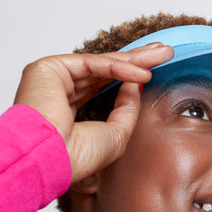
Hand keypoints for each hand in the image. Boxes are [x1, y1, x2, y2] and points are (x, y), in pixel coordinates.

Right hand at [13, 43, 173, 182]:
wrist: (48, 158)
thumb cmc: (74, 158)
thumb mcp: (115, 135)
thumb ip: (127, 108)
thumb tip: (136, 82)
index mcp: (67, 115)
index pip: (102, 90)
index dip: (128, 80)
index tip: (152, 74)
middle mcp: (58, 95)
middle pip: (104, 73)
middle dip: (136, 62)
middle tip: (164, 53)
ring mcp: (52, 81)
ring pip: (100, 65)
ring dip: (133, 59)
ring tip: (162, 55)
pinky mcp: (48, 69)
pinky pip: (91, 64)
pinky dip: (118, 67)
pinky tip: (142, 72)